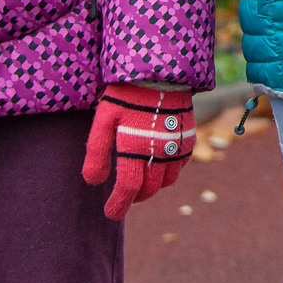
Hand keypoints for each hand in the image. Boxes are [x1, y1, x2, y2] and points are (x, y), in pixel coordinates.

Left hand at [81, 84, 199, 219]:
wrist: (160, 68)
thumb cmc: (126, 94)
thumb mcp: (103, 119)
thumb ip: (96, 152)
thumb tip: (94, 182)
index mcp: (135, 147)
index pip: (129, 188)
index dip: (119, 205)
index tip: (111, 213)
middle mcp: (160, 150)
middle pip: (150, 188)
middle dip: (135, 197)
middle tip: (124, 196)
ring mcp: (177, 144)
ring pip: (168, 180)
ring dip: (153, 185)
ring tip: (140, 179)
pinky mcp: (188, 135)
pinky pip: (180, 164)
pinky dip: (169, 170)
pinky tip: (158, 162)